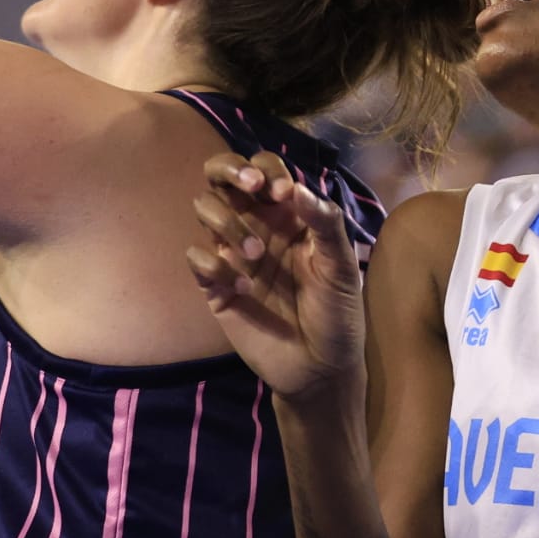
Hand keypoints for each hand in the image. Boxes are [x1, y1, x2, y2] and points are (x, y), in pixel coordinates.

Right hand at [189, 152, 364, 398]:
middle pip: (223, 176)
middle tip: (251, 187)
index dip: (268, 169)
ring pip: (205, 208)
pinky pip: (197, 256)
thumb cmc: (338, 313)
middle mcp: (257, 224)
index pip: (266, 168)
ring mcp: (233, 252)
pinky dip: (215, 266)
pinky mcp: (216, 285)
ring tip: (256, 255)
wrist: (319, 368)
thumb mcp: (341, 268)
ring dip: (227, 222)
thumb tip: (297, 189)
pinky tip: (244, 289)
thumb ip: (325, 224)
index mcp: (289, 214)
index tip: (282, 192)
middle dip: (230, 170)